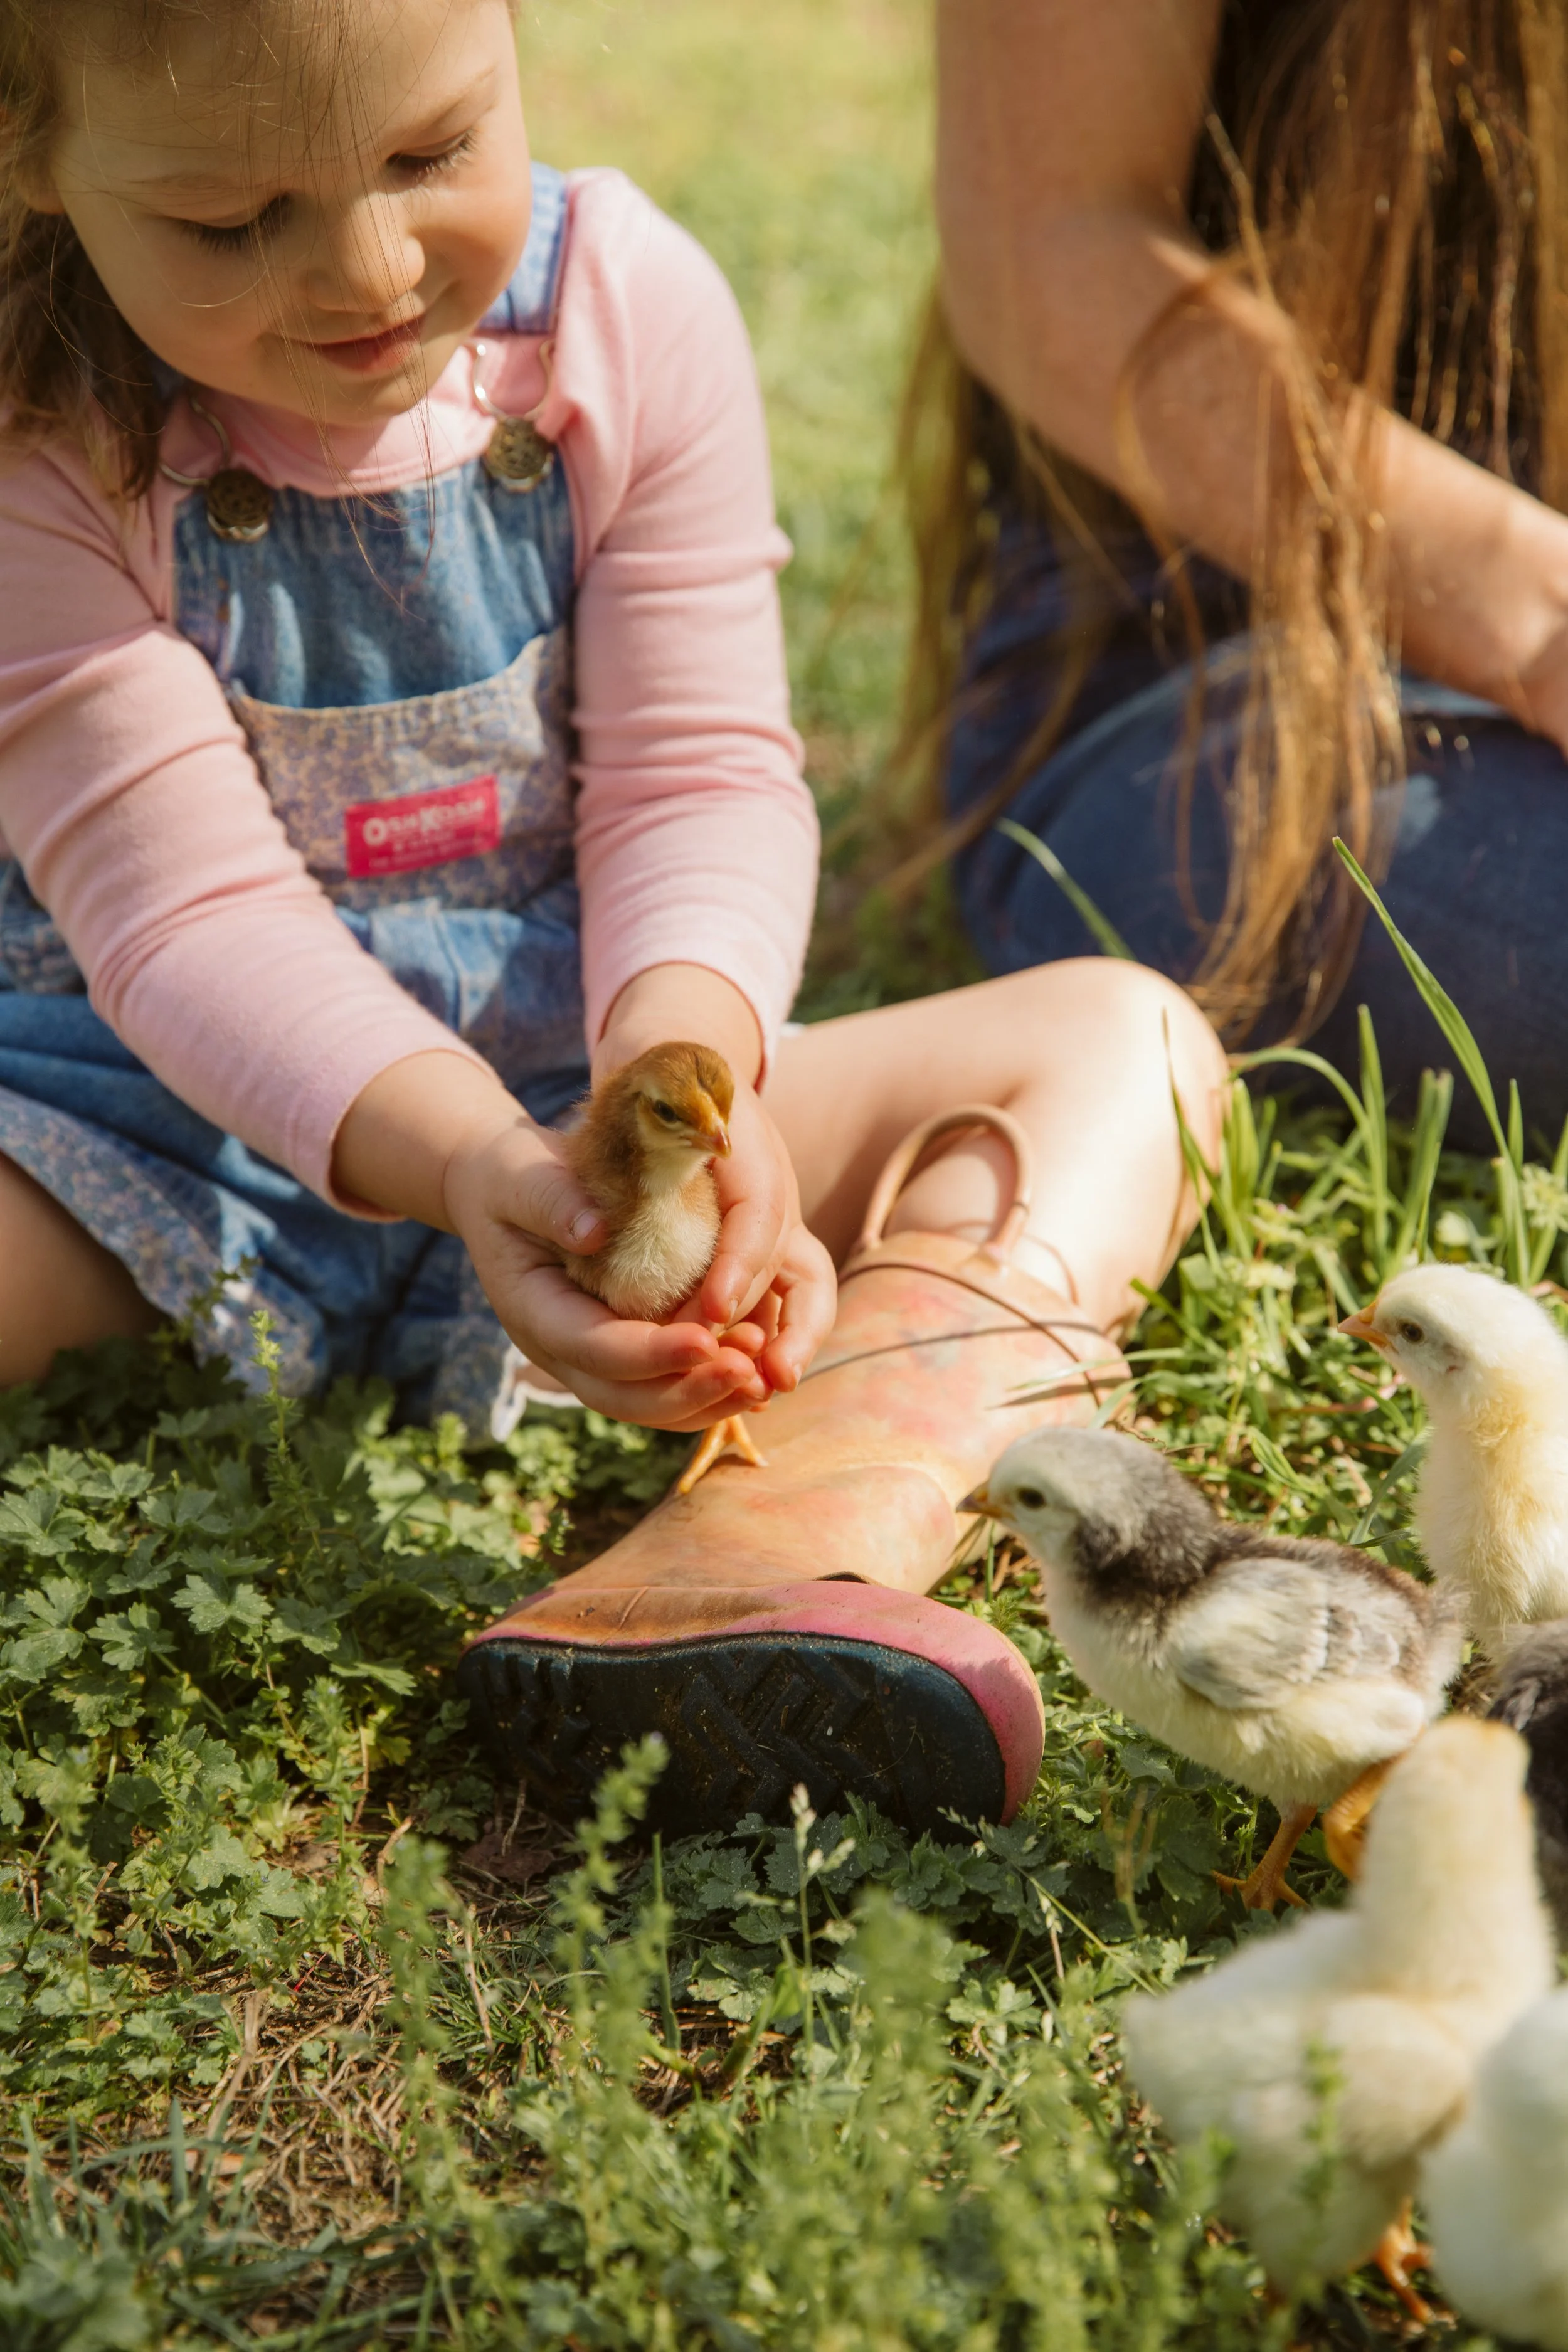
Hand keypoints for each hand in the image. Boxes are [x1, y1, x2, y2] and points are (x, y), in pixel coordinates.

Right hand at [440, 1110, 776, 1430]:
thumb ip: (551, 1201)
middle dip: (689, 1391)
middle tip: (750, 1371)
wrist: (503, 1186)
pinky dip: (710, 1387)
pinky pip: (667, 1384)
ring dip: (708, 1398)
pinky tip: (757, 1369)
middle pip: (627, 1397)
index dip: (651, 1352)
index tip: (706, 1339)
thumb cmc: (511, 1174)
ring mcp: (593, 1356)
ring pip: (652, 1403)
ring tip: (762, 1375)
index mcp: (536, 1311)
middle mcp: (564, 1349)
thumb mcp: (519, 1175)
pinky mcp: (624, 1347)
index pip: (595, 1348)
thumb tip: (595, 1232)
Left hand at [595, 965, 837, 1397]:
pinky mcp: (761, 1241)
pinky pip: (784, 1295)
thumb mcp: (622, 1105)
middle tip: (766, 1376)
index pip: (759, 1214)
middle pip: (797, 1260)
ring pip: (804, 1284)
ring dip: (793, 1336)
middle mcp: (772, 1185)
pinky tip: (750, 1376)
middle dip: (786, 1322)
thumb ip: (585, 1177)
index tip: (708, 1313)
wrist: (673, 1056)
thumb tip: (584, 1234)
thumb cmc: (641, 1082)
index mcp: (748, 1144)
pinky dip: (774, 1334)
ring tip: (769, 1387)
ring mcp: (773, 1216)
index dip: (738, 1267)